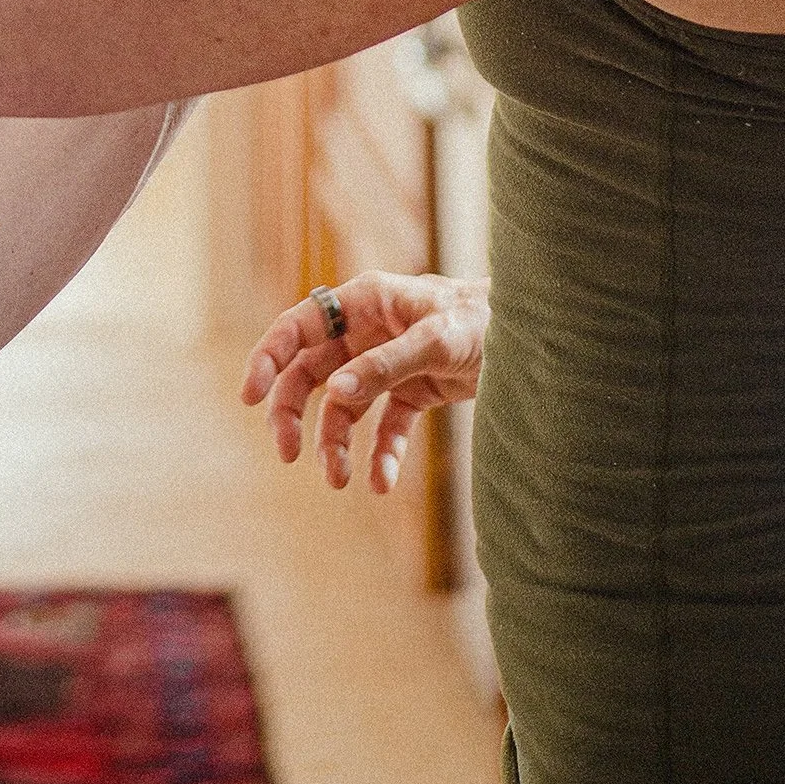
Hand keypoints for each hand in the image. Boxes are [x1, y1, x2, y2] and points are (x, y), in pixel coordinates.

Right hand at [241, 268, 486, 493]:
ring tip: (339, 480)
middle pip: (312, 372)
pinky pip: (385, 426)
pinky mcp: (414, 390)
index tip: (250, 396)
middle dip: (295, 412)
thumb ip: (385, 364)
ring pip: (343, 405)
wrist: (535, 335)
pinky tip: (379, 481)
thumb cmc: (484, 320)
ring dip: (335, 442)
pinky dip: (380, 453)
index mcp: (363, 302)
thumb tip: (336, 392)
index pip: (299, 327)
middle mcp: (368, 330)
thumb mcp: (434, 340)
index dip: (269, 357)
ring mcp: (388, 362)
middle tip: (288, 452)